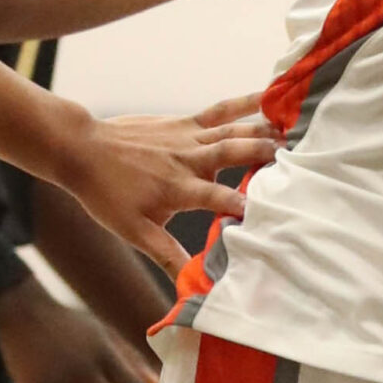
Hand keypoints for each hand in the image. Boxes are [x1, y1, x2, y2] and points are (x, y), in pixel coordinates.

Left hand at [55, 95, 278, 270]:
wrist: (83, 150)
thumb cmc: (107, 195)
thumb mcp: (135, 232)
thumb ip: (167, 256)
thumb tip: (192, 288)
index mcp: (178, 188)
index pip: (218, 198)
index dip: (243, 204)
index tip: (270, 213)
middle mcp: (188, 159)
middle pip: (234, 153)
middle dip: (266, 155)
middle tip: (299, 160)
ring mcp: (188, 136)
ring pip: (233, 129)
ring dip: (265, 129)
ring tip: (297, 131)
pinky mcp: (185, 122)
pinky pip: (220, 110)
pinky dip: (245, 102)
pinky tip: (270, 95)